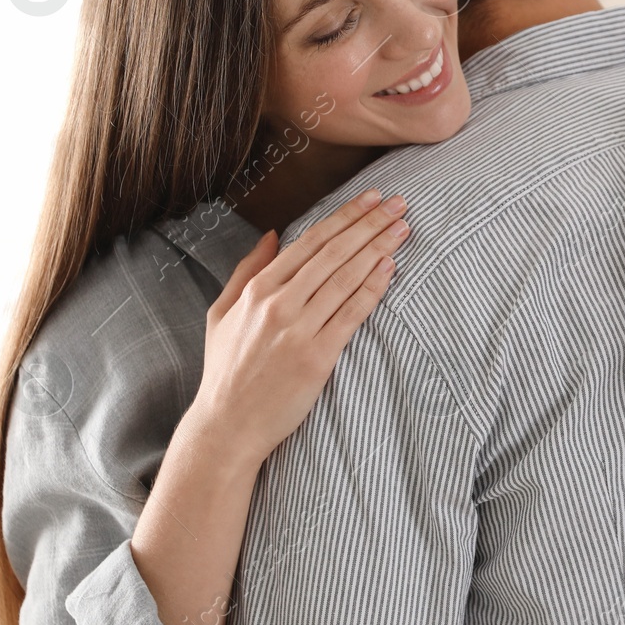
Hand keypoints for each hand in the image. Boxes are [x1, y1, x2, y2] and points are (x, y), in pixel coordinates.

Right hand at [187, 189, 409, 466]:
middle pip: (334, 253)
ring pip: (346, 278)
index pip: (310, 241)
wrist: (228, 425)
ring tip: (402, 228)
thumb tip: (272, 234)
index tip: (370, 199)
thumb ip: (247, 270)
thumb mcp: (222, 312)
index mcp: (257, 289)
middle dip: (370, 224)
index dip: (344, 216)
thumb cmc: (226, 370)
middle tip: (398, 204)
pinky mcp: (317, 356)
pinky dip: (373, 288)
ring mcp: (298, 330)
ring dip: (378, 248)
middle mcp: (278, 304)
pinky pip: (352, 314)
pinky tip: (391, 268)